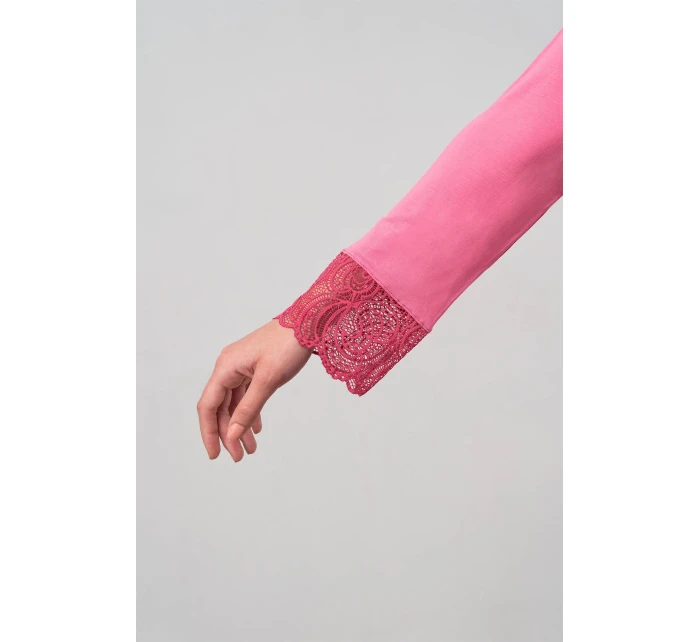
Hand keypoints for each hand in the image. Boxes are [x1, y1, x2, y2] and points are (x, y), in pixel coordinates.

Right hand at [197, 320, 311, 461]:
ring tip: (251, 448)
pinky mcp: (255, 367)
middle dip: (229, 433)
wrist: (308, 322)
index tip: (215, 455)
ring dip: (241, 425)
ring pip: (235, 403)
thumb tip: (232, 435)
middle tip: (240, 456)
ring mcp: (242, 367)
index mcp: (226, 367)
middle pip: (221, 407)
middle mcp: (229, 367)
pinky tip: (257, 428)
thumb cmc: (287, 346)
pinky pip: (246, 394)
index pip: (208, 406)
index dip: (209, 432)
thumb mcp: (268, 381)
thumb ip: (248, 409)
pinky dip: (250, 412)